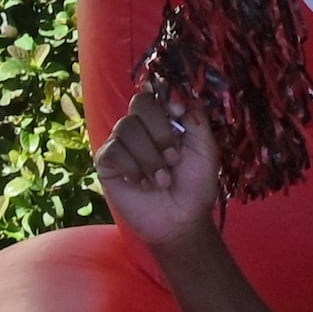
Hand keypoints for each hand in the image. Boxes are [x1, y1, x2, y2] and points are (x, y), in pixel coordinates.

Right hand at [94, 79, 221, 248]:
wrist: (181, 219)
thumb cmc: (195, 185)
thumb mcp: (205, 149)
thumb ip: (196, 118)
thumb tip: (182, 92)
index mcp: (166, 119)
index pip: (157, 92)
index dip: (166, 97)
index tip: (179, 112)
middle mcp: (142, 126)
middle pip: (140, 102)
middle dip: (161, 132)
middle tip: (174, 159)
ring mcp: (122, 142)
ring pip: (127, 128)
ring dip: (150, 157)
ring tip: (162, 180)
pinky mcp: (107, 161)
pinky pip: (114, 151)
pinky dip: (133, 169)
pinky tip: (143, 183)